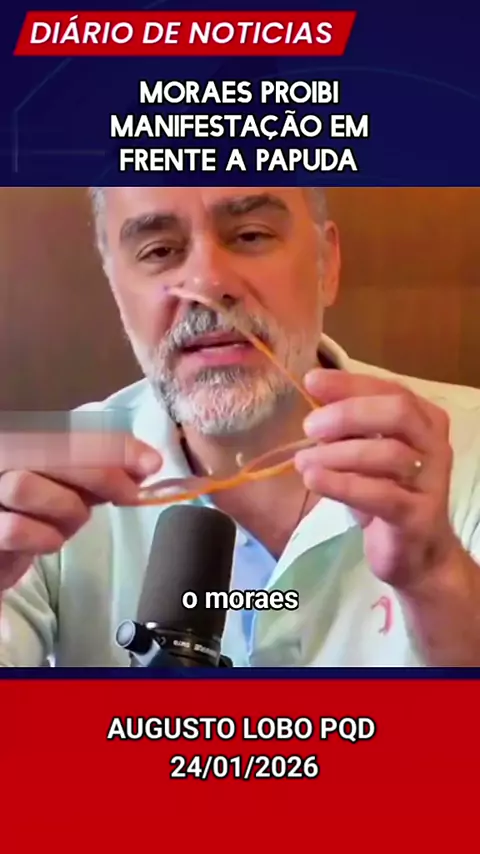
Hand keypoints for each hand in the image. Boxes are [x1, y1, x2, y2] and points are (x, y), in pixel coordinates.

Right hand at [0, 432, 161, 591]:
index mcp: (25, 439)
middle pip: (49, 451)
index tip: (150, 463)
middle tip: (131, 495)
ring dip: (65, 508)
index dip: (113, 445)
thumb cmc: (36, 514)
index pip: (71, 430)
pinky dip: (43, 537)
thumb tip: (148, 463)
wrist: (0, 550)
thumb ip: (103, 473)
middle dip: (101, 474)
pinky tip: (51, 542)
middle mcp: (3, 457)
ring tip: (73, 522)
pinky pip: (14, 528)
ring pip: (25, 486)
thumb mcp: (73, 486)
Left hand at [294, 370, 458, 590]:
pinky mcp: (418, 517)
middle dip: (348, 414)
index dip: (350, 383)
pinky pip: (381, 494)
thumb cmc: (387, 494)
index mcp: (425, 421)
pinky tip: (314, 480)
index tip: (312, 380)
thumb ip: (349, 427)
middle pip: (397, 413)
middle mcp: (435, 445)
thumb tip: (316, 395)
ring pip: (388, 454)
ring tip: (303, 461)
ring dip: (337, 454)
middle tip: (310, 427)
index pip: (390, 390)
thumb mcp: (366, 454)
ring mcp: (431, 482)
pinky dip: (342, 484)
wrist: (418, 555)